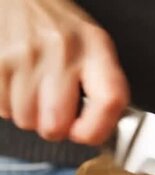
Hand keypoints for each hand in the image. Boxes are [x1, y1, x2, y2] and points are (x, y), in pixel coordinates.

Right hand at [0, 0, 128, 144]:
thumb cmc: (61, 27)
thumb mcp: (94, 46)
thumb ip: (104, 86)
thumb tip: (104, 130)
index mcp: (95, 48)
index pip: (110, 101)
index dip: (97, 130)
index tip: (88, 134)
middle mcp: (63, 51)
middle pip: (56, 124)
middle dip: (56, 128)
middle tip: (58, 113)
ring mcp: (26, 56)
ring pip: (27, 121)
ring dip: (31, 115)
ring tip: (37, 91)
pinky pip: (4, 110)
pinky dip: (10, 105)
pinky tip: (19, 84)